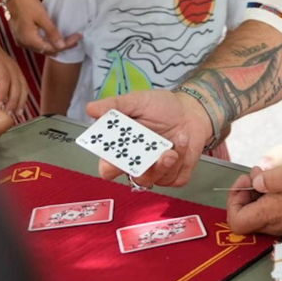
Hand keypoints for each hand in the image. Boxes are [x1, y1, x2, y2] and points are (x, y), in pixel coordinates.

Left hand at [0, 35, 27, 113]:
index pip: (3, 79)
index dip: (2, 93)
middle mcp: (10, 66)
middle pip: (16, 84)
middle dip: (13, 101)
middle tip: (8, 114)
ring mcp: (16, 69)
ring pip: (23, 86)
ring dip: (21, 101)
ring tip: (17, 114)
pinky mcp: (18, 73)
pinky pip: (24, 86)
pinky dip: (24, 97)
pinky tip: (21, 107)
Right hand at [4, 0, 80, 54]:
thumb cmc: (27, 4)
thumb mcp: (42, 17)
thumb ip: (52, 32)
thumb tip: (62, 46)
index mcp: (30, 40)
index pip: (52, 48)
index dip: (66, 45)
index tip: (78, 37)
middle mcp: (25, 44)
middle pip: (47, 50)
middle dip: (62, 46)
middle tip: (76, 39)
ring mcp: (22, 41)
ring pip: (41, 48)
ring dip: (54, 45)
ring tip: (68, 40)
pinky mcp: (21, 36)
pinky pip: (36, 43)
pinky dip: (46, 42)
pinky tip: (54, 38)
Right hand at [87, 89, 214, 188]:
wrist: (191, 110)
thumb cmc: (161, 108)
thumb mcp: (138, 101)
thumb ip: (116, 106)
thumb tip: (91, 108)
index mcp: (122, 149)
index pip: (108, 167)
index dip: (109, 167)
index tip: (116, 159)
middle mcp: (136, 164)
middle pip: (135, 178)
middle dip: (148, 168)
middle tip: (162, 153)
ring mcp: (155, 172)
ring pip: (156, 179)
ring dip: (169, 160)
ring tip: (179, 137)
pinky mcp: (174, 176)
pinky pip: (175, 177)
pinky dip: (183, 158)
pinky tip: (184, 140)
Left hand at [225, 153, 281, 236]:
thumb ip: (277, 177)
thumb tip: (255, 182)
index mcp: (277, 211)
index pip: (237, 222)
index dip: (234, 201)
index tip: (247, 181)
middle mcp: (280, 224)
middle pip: (246, 221)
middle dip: (245, 197)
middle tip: (259, 175)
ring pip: (259, 220)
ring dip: (258, 199)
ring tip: (271, 178)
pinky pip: (274, 218)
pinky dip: (270, 203)